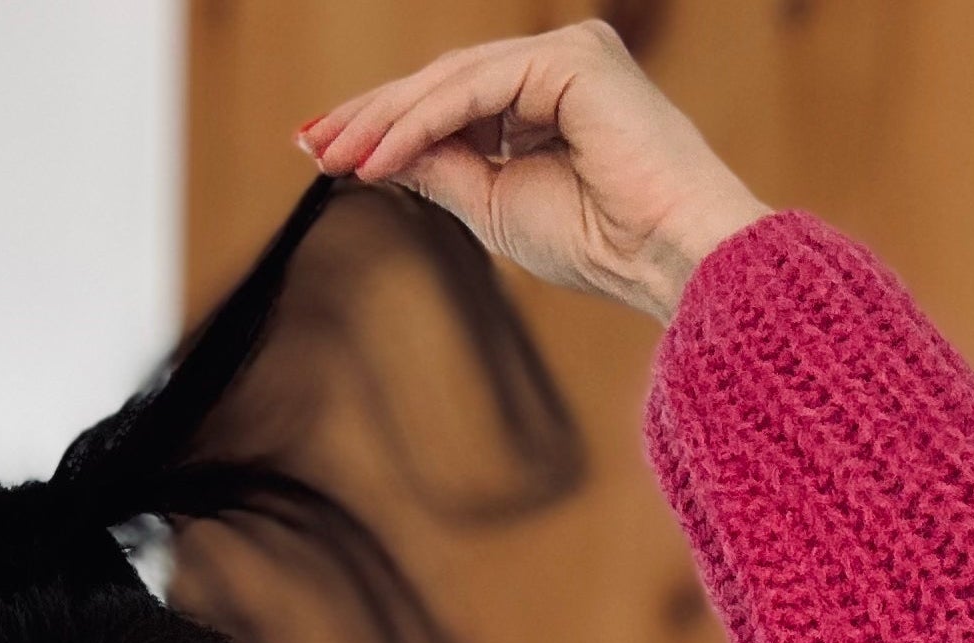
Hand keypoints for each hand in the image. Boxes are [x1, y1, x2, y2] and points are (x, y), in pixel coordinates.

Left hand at [299, 20, 770, 324]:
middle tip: (309, 143)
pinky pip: (475, 90)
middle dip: (371, 116)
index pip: (449, 102)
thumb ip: (441, 169)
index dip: (384, 124)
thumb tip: (379, 156)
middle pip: (442, 83)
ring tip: (333, 157)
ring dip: (385, 121)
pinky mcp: (572, 57)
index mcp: (545, 98)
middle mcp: (558, 64)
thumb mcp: (493, 204)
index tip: (321, 148)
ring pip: (452, 81)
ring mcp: (568, 53)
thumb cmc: (597, 244)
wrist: (663, 258)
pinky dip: (421, 124)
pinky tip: (376, 160)